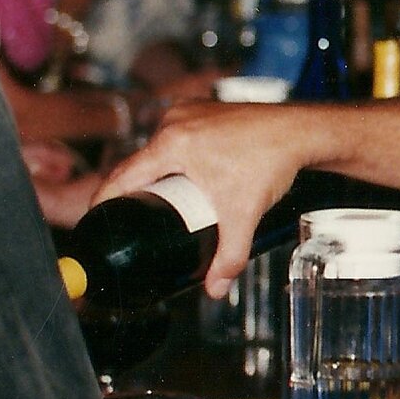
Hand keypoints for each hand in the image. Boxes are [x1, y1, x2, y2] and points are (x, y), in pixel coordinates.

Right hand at [99, 102, 314, 297]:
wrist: (303, 132)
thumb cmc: (273, 163)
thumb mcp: (244, 215)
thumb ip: (229, 256)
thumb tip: (215, 290)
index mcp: (173, 143)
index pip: (122, 176)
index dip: (103, 201)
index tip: (96, 221)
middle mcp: (176, 121)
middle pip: (140, 163)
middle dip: (135, 191)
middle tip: (136, 219)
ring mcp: (190, 110)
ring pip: (159, 148)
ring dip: (155, 171)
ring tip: (158, 200)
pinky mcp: (204, 108)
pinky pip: (176, 134)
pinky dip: (174, 154)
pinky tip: (179, 172)